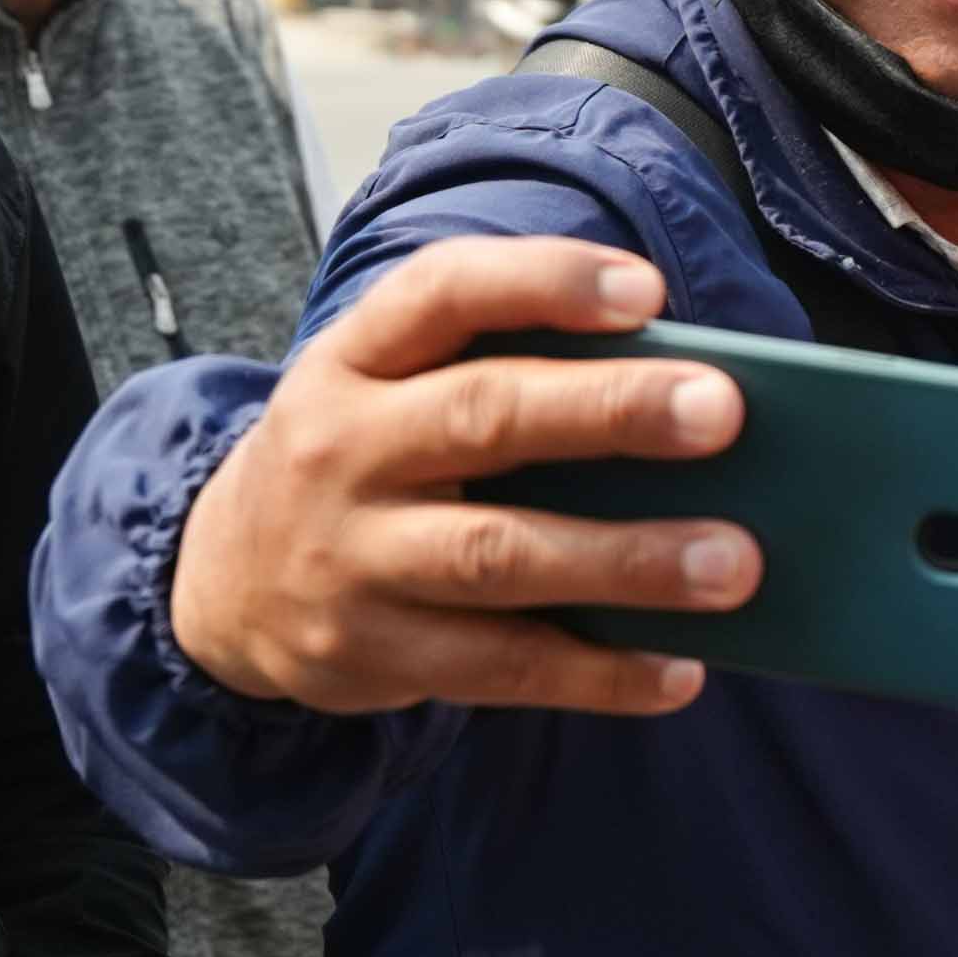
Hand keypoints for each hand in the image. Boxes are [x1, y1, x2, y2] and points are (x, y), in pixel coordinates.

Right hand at [170, 237, 757, 716]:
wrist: (223, 584)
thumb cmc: (373, 464)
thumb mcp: (396, 395)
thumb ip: (512, 380)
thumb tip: (696, 406)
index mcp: (357, 360)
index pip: (442, 293)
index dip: (542, 282)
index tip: (646, 289)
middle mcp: (343, 447)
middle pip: (483, 417)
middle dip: (609, 411)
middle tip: (723, 412)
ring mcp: (352, 556)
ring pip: (498, 554)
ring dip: (626, 559)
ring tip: (734, 562)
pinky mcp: (373, 653)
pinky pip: (502, 667)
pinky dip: (600, 674)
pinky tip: (683, 671)